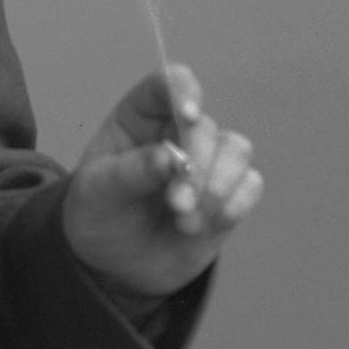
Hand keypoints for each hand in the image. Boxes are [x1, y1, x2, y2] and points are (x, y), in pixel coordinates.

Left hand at [60, 64, 261, 296]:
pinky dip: (232, 206)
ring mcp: (208, 161)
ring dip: (217, 188)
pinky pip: (250, 185)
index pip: (168, 84)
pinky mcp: (228, 193)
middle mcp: (178, 132)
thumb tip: (171, 158)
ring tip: (185, 221)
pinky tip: (201, 227)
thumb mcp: (98, 193)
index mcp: (140, 118)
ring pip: (237, 151)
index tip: (188, 116)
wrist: (113, 265)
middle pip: (206, 127)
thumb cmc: (99, 215)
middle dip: (197, 167)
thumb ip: (132, 172)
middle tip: (177, 202)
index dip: (183, 91)